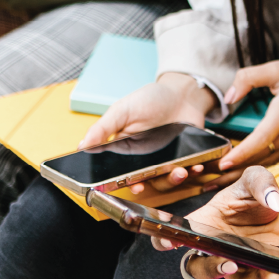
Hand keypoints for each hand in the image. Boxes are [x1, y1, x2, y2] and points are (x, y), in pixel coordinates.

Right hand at [80, 74, 218, 191]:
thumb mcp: (123, 110)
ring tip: (181, 171)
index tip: (131, 185)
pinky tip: (195, 167)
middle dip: (149, 184)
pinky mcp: (182, 159)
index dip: (123, 183)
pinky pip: (186, 172)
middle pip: (143, 181)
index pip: (118, 172)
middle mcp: (142, 159)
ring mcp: (163, 160)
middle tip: (152, 182)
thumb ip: (103, 128)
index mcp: (124, 148)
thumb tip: (82, 146)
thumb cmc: (151, 98)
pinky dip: (192, 172)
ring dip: (172, 180)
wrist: (184, 93)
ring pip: (164, 180)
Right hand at [170, 166, 278, 278]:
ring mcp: (242, 264)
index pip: (173, 238)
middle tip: (229, 265)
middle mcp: (217, 251)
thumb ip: (261, 183)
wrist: (278, 206)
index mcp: (203, 227)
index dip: (164, 241)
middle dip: (214, 270)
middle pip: (203, 270)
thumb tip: (274, 202)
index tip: (169, 242)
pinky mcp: (266, 269)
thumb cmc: (253, 194)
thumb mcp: (255, 178)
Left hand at [217, 59, 278, 171]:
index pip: (260, 140)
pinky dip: (256, 167)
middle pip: (259, 158)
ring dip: (242, 173)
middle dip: (233, 170)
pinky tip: (241, 173)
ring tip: (218, 182)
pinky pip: (274, 159)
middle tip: (207, 179)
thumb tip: (228, 96)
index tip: (222, 162)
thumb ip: (249, 78)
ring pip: (266, 162)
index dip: (241, 154)